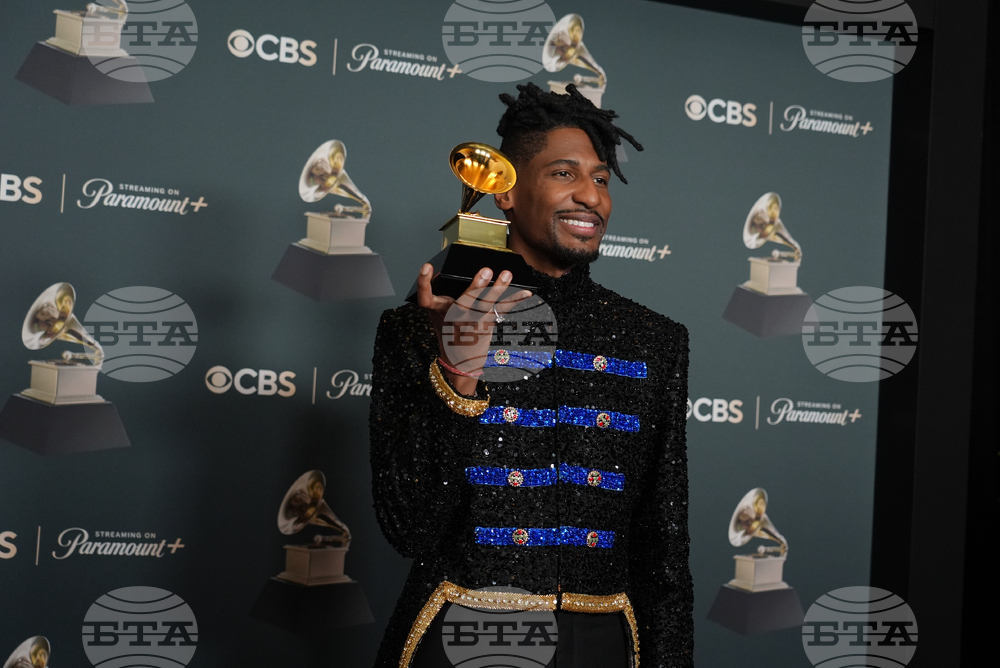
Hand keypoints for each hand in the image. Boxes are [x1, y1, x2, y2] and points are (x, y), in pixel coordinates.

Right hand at [415, 263, 529, 394]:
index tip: (427, 266)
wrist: (458, 362)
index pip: (425, 296)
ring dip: (498, 289)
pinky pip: (502, 310)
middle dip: (476, 286)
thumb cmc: (448, 331)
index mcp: (438, 310)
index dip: (423, 281)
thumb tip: (446, 269)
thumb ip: (441, 293)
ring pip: (485, 304)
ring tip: (507, 275)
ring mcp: (472, 322)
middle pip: (464, 301)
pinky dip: (515, 300)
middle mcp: (454, 316)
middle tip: (486, 271)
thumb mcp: (438, 313)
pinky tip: (527, 292)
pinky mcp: (486, 325)